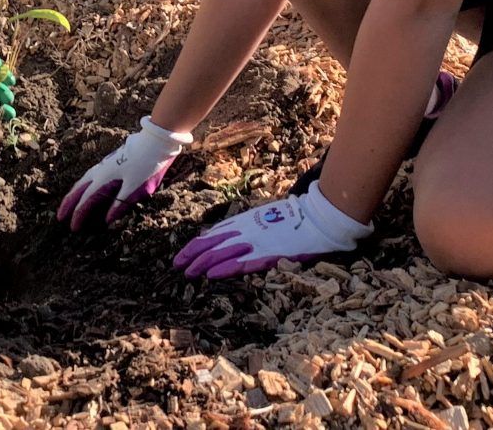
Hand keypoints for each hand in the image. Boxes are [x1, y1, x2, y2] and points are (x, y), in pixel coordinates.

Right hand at [56, 116, 191, 229]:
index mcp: (105, 179)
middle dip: (68, 203)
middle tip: (59, 216)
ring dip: (74, 193)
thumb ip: (121, 204)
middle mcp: (100, 171)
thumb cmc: (147, 166)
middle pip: (78, 189)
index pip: (86, 201)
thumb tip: (107, 220)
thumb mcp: (137, 188)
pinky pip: (89, 176)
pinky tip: (86, 186)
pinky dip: (82, 185)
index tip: (73, 228)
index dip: (78, 215)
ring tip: (68, 203)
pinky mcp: (109, 162)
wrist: (154, 142)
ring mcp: (103, 165)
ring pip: (83, 181)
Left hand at [172, 180, 373, 278]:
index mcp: (243, 222)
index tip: (181, 256)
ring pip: (221, 253)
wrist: (316, 218)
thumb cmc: (291, 219)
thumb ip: (246, 227)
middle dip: (192, 256)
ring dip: (202, 264)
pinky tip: (211, 275)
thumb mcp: (263, 218)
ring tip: (188, 273)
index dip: (195, 246)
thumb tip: (230, 237)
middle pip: (211, 243)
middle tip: (177, 268)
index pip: (211, 234)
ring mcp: (255, 242)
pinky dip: (224, 268)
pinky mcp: (267, 254)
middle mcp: (244, 230)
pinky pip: (241, 262)